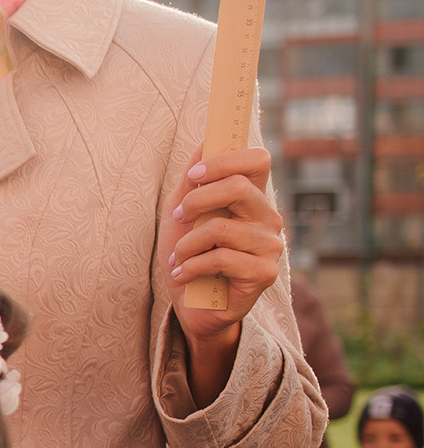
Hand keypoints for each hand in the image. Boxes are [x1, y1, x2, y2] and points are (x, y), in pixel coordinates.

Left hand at [159, 145, 282, 401]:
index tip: (193, 176)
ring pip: (221, 228)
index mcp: (253, 198)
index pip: (258, 160)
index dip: (225, 159)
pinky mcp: (264, 274)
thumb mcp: (183, 214)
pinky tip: (182, 275)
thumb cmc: (188, 255)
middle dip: (197, 200)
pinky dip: (190, 266)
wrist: (191, 306)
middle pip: (239, 187)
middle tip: (177, 217)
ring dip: (187, 243)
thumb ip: (194, 181)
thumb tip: (205, 141)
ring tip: (178, 256)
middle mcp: (268, 218)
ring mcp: (270, 246)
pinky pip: (220, 259)